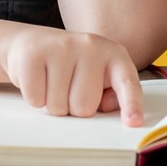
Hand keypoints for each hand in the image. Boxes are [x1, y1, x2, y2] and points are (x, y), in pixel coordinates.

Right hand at [0, 28, 143, 124]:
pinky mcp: (34, 54)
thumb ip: (111, 94)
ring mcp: (62, 47)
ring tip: (53, 83)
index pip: (127, 83)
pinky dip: (35, 98)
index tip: (133, 122)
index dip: (131, 104)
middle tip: (68, 89)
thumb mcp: (98, 76)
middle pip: (84, 107)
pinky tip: (38, 80)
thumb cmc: (71, 66)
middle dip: (74, 108)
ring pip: (59, 106)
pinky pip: (36, 99)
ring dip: (54, 103)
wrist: (32, 43)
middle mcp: (91, 46)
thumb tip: (110, 107)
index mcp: (114, 54)